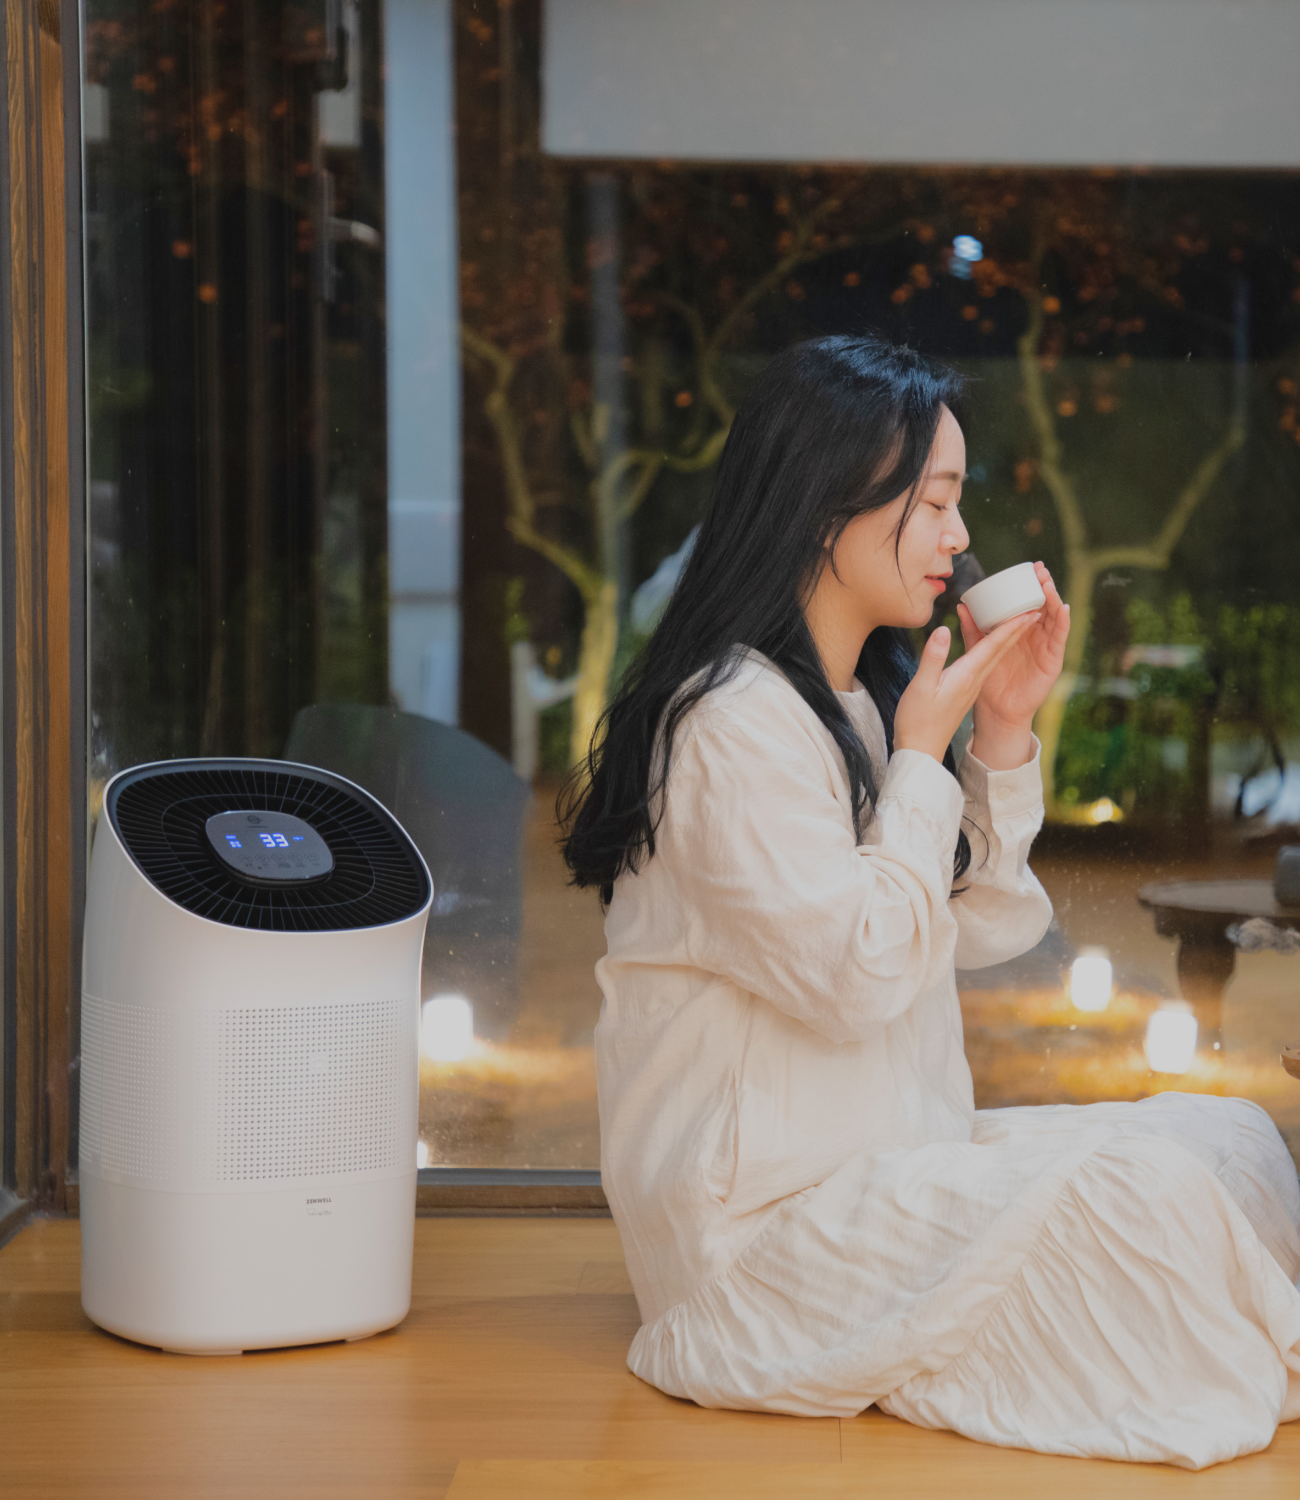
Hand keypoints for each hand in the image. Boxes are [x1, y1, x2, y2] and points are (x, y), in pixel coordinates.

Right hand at [895, 612, 1038, 763]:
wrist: (920, 751)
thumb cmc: (917, 720)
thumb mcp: (921, 686)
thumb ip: (934, 657)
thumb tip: (944, 629)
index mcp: (967, 675)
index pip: (995, 645)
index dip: (1012, 625)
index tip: (1030, 609)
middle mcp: (975, 679)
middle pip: (1001, 648)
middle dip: (1019, 627)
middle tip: (1036, 607)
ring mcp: (971, 687)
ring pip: (995, 656)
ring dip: (1009, 637)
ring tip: (1019, 619)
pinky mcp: (965, 691)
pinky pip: (984, 663)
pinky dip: (992, 648)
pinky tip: (990, 644)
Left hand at [956, 561, 1069, 731]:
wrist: (997, 710)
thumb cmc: (988, 682)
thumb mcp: (977, 651)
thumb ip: (972, 630)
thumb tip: (962, 606)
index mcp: (1017, 631)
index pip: (1026, 603)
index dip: (1030, 586)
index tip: (1030, 567)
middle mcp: (1034, 636)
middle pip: (1043, 606)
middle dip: (1044, 586)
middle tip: (1040, 569)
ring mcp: (1044, 647)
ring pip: (1053, 618)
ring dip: (1053, 599)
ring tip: (1048, 583)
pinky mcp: (1052, 660)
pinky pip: (1059, 638)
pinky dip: (1063, 622)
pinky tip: (1063, 608)